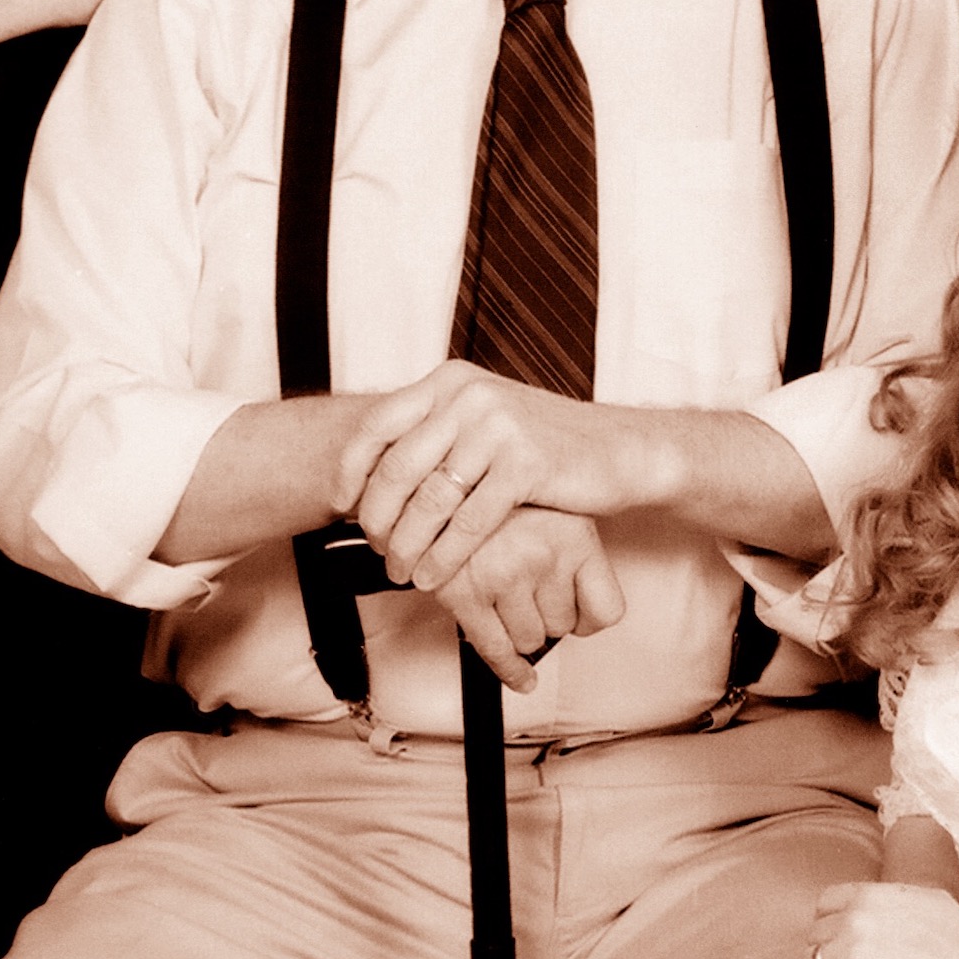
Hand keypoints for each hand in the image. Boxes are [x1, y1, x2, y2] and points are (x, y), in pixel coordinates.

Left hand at [337, 360, 643, 588]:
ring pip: (430, 499)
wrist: (616, 450)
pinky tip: (435, 577)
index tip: (341, 508)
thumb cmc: (543, 445)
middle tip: (377, 552)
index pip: (378, 424)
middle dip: (378, 519)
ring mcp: (497, 426)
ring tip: (402, 572)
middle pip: (397, 466)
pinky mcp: (525, 463)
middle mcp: (469, 395)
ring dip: (408, 546)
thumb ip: (433, 436)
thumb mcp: (482, 423)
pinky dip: (445, 557)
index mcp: (451, 381)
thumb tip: (367, 478)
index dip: (350, 470)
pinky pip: (468, 521)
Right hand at [436, 506, 626, 691]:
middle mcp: (544, 555)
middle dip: (546, 616)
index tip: (579, 617)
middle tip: (528, 590)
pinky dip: (509, 670)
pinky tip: (519, 676)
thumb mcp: (557, 507)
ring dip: (520, 629)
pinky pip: (496, 650)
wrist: (446, 476)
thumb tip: (585, 617)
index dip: (589, 618)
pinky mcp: (465, 592)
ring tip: (506, 597)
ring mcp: (505, 575)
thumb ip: (575, 552)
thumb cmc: (506, 495)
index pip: (607, 611)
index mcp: (575, 534)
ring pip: (529, 640)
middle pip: (563, 627)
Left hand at [799, 882, 958, 958]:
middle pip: (815, 932)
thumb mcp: (930, 900)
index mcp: (873, 894)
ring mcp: (852, 950)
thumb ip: (901, 896)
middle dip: (820, 950)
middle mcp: (857, 916)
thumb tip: (896, 894)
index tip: (834, 940)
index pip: (826, 903)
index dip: (828, 923)